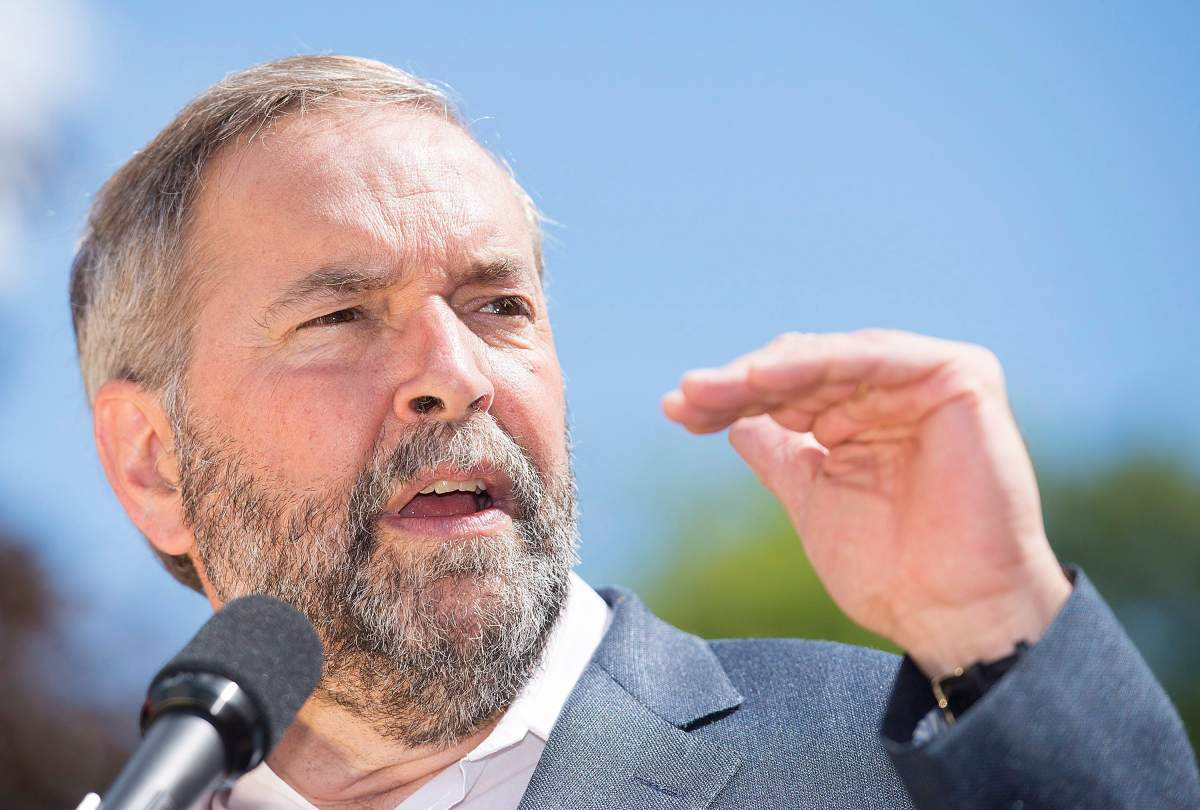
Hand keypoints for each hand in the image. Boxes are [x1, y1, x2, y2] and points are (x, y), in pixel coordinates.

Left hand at [662, 329, 1070, 675]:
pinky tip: (764, 378)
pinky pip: (875, 356)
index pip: (788, 392)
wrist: (952, 616)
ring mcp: (927, 381)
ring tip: (712, 389)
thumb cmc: (892, 572)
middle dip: (739, 384)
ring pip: (831, 358)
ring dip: (766, 372)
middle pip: (802, 369)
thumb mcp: (813, 498)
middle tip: (686, 397)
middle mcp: (894, 394)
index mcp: (864, 420)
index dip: (731, 398)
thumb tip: (731, 422)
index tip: (677, 411)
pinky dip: (819, 363)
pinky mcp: (960, 376)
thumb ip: (781, 455)